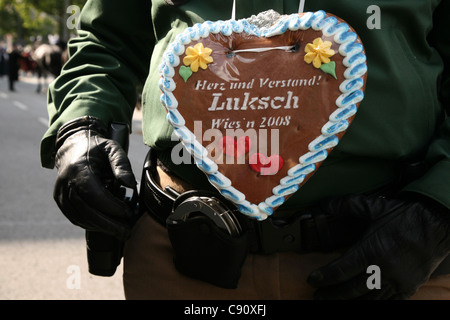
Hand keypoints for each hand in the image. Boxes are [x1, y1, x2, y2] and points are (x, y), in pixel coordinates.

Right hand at [53, 116, 136, 240]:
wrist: (73, 147)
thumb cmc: (96, 148)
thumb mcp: (112, 148)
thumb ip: (121, 164)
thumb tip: (130, 184)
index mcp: (78, 168)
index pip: (93, 194)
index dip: (111, 207)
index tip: (128, 213)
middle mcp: (65, 182)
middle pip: (85, 210)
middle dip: (108, 223)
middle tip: (126, 231)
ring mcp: (60, 193)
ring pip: (79, 217)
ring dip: (101, 227)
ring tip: (120, 231)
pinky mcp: (60, 201)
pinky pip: (75, 218)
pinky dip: (91, 225)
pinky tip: (106, 226)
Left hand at [308, 193, 449, 299]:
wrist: (438, 223)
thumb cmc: (406, 215)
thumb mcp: (374, 206)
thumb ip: (347, 205)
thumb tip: (325, 203)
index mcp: (372, 250)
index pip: (341, 270)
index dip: (324, 277)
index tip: (312, 280)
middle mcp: (383, 270)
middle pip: (351, 289)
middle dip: (332, 294)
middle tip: (317, 296)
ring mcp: (397, 281)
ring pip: (368, 299)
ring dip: (349, 301)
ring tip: (334, 301)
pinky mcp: (409, 287)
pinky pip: (388, 302)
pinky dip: (372, 303)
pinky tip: (362, 301)